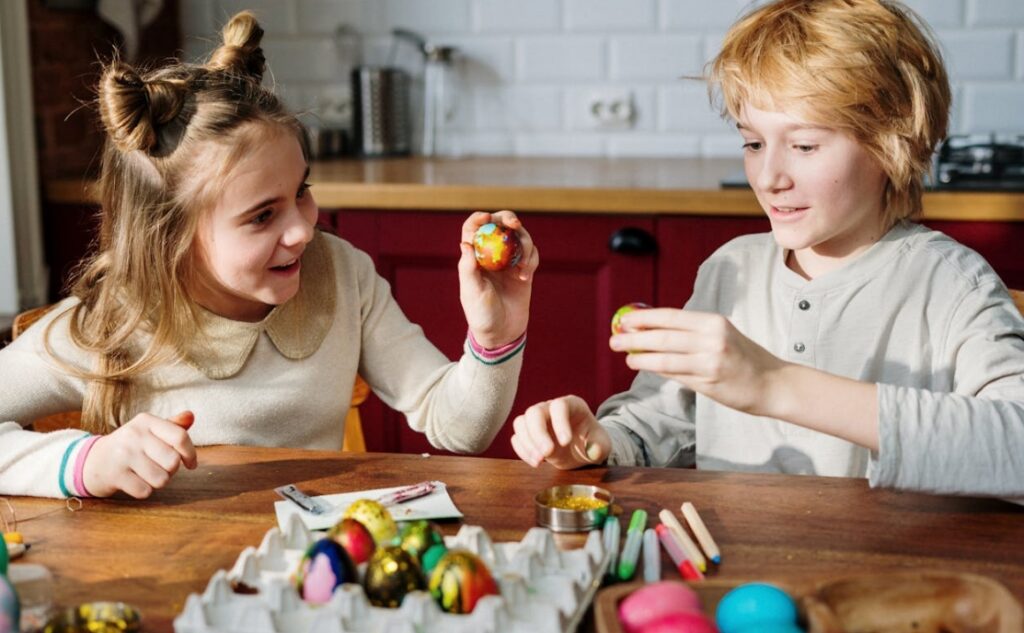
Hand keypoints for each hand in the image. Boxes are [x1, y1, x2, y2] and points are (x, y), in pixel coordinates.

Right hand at [82, 411, 197, 497]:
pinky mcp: (114, 474)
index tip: (191, 463)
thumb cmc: (129, 446)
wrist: (92, 461)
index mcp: (146, 421)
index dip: (191, 453)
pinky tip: (133, 482)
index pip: (180, 437)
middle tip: (158, 467)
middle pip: (173, 462)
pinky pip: (145, 491)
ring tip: (145, 474)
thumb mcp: (149, 431)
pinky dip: (143, 491)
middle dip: (170, 470)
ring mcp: (123, 454)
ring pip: (161, 479)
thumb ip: (172, 426)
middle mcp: (134, 434)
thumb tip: (191, 416)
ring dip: (157, 482)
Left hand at [459, 210, 538, 348]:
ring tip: (524, 267)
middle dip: (508, 219)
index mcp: (474, 257)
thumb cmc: (481, 314)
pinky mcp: (524, 269)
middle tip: (514, 224)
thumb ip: (468, 268)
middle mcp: (491, 254)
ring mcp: (509, 261)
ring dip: (525, 244)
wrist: (502, 333)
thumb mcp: (472, 292)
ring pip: (519, 237)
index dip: (480, 218)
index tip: (488, 218)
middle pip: (500, 225)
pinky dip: (532, 260)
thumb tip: (465, 243)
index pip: (474, 228)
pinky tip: (525, 277)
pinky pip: (531, 254)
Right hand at [510, 395, 610, 468]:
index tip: (566, 442)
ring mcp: (537, 420)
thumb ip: (599, 447)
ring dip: (527, 444)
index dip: (560, 423)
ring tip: (540, 461)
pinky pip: (517, 438)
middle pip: (534, 412)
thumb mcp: (602, 445)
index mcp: (572, 405)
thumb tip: (592, 450)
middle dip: (538, 434)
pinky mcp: (528, 434)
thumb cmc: (593, 442)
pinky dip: (522, 451)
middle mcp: (551, 408)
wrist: (582, 449)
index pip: (559, 406)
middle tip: (546, 454)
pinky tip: (536, 462)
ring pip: (521, 423)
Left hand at [610, 308, 786, 416]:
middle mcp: (712, 338)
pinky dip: (657, 370)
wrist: (772, 383)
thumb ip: (690, 333)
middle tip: (614, 339)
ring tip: (625, 356)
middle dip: (634, 338)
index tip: (624, 320)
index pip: (671, 316)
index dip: (644, 318)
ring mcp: (711, 361)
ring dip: (641, 357)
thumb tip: (651, 331)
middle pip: (663, 336)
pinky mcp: (709, 382)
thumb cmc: (742, 358)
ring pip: (665, 358)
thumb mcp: (721, 335)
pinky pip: (675, 374)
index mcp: (714, 322)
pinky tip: (644, 367)